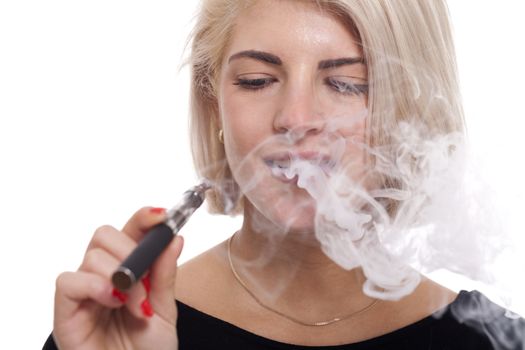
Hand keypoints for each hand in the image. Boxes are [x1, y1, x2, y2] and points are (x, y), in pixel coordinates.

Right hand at [52, 207, 182, 349]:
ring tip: (135, 306)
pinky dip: (93, 286)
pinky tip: (112, 300)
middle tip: (146, 282)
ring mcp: (83, 291)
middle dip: (131, 250)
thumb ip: (165, 274)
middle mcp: (103, 275)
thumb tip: (175, 238)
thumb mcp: (165, 310)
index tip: (164, 217)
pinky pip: (68, 281)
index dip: (144, 218)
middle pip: (105, 234)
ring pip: (92, 255)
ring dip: (120, 277)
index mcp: (129, 268)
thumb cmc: (149, 349)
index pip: (131, 230)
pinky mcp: (65, 310)